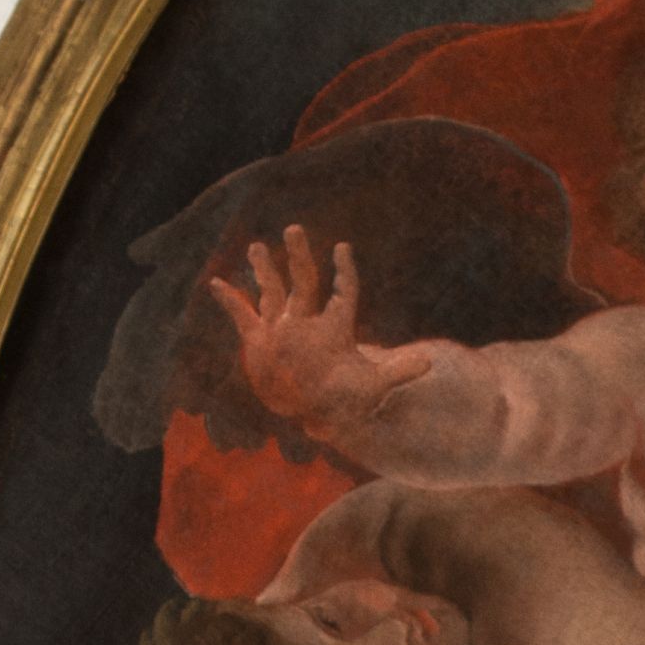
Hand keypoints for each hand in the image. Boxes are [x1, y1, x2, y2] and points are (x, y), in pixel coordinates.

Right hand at [206, 227, 433, 438]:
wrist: (319, 415)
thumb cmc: (347, 401)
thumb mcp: (373, 387)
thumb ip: (397, 371)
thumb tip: (430, 362)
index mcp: (335, 329)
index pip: (342, 292)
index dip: (344, 272)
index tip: (343, 249)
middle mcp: (308, 323)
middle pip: (303, 282)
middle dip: (297, 257)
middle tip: (294, 229)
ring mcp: (283, 330)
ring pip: (272, 292)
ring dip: (264, 270)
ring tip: (256, 245)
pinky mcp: (261, 342)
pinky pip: (242, 316)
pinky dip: (229, 300)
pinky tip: (215, 282)